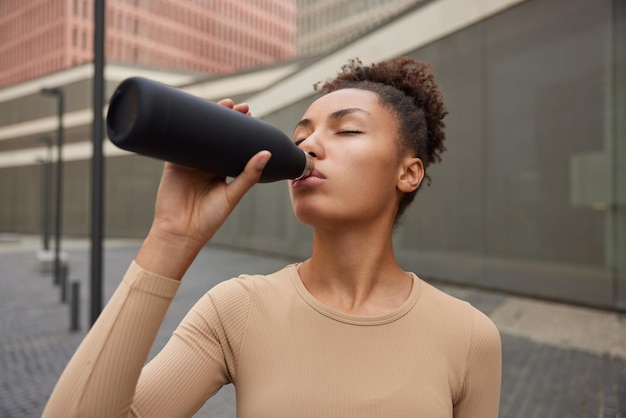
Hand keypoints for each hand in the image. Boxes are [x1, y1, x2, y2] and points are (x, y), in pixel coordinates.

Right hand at [136, 100, 270, 278]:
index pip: (233, 145)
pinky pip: (177, 141)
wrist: (181, 232)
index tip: (251, 115)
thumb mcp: (232, 195)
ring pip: (200, 135)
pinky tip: (191, 112)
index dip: (241, 130)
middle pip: (218, 136)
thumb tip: (266, 153)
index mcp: (222, 171)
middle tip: (240, 106)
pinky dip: (183, 127)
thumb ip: (248, 175)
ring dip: (209, 118)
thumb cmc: (209, 219)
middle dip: (228, 119)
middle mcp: (206, 164)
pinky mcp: (173, 162)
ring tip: (224, 104)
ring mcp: (189, 161)